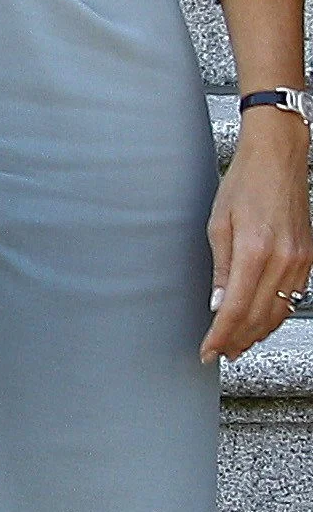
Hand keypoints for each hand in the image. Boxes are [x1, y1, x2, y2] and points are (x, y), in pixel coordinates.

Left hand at [204, 110, 311, 361]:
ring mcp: (301, 260)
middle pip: (259, 316)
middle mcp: (284, 260)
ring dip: (257, 332)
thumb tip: (217, 304)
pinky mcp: (308, 258)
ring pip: (279, 311)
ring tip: (237, 345)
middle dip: (238, 340)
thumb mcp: (219, 224)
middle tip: (220, 353)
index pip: (236, 309)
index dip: (220, 335)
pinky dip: (275, 314)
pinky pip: (293, 296)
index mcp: (256, 251)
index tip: (208, 350)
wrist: (279, 158)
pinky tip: (261, 321)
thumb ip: (221, 269)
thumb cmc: (245, 182)